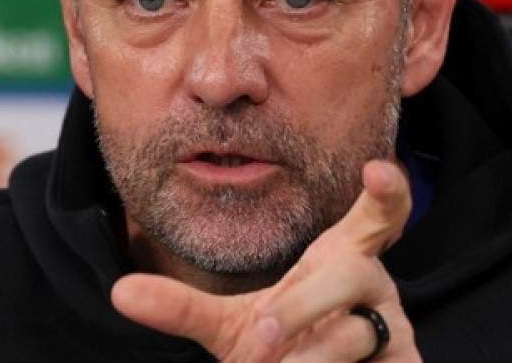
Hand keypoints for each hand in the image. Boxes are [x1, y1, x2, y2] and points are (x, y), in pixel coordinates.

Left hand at [111, 160, 419, 361]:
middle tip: (262, 337)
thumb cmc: (287, 350)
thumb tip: (119, 292)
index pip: (376, 215)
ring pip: (358, 331)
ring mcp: (392, 327)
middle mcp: (372, 285)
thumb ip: (182, 308)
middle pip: (353, 271)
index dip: (386, 191)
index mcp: (339, 259)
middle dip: (301, 304)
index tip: (378, 167)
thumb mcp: (233, 327)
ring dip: (312, 356)